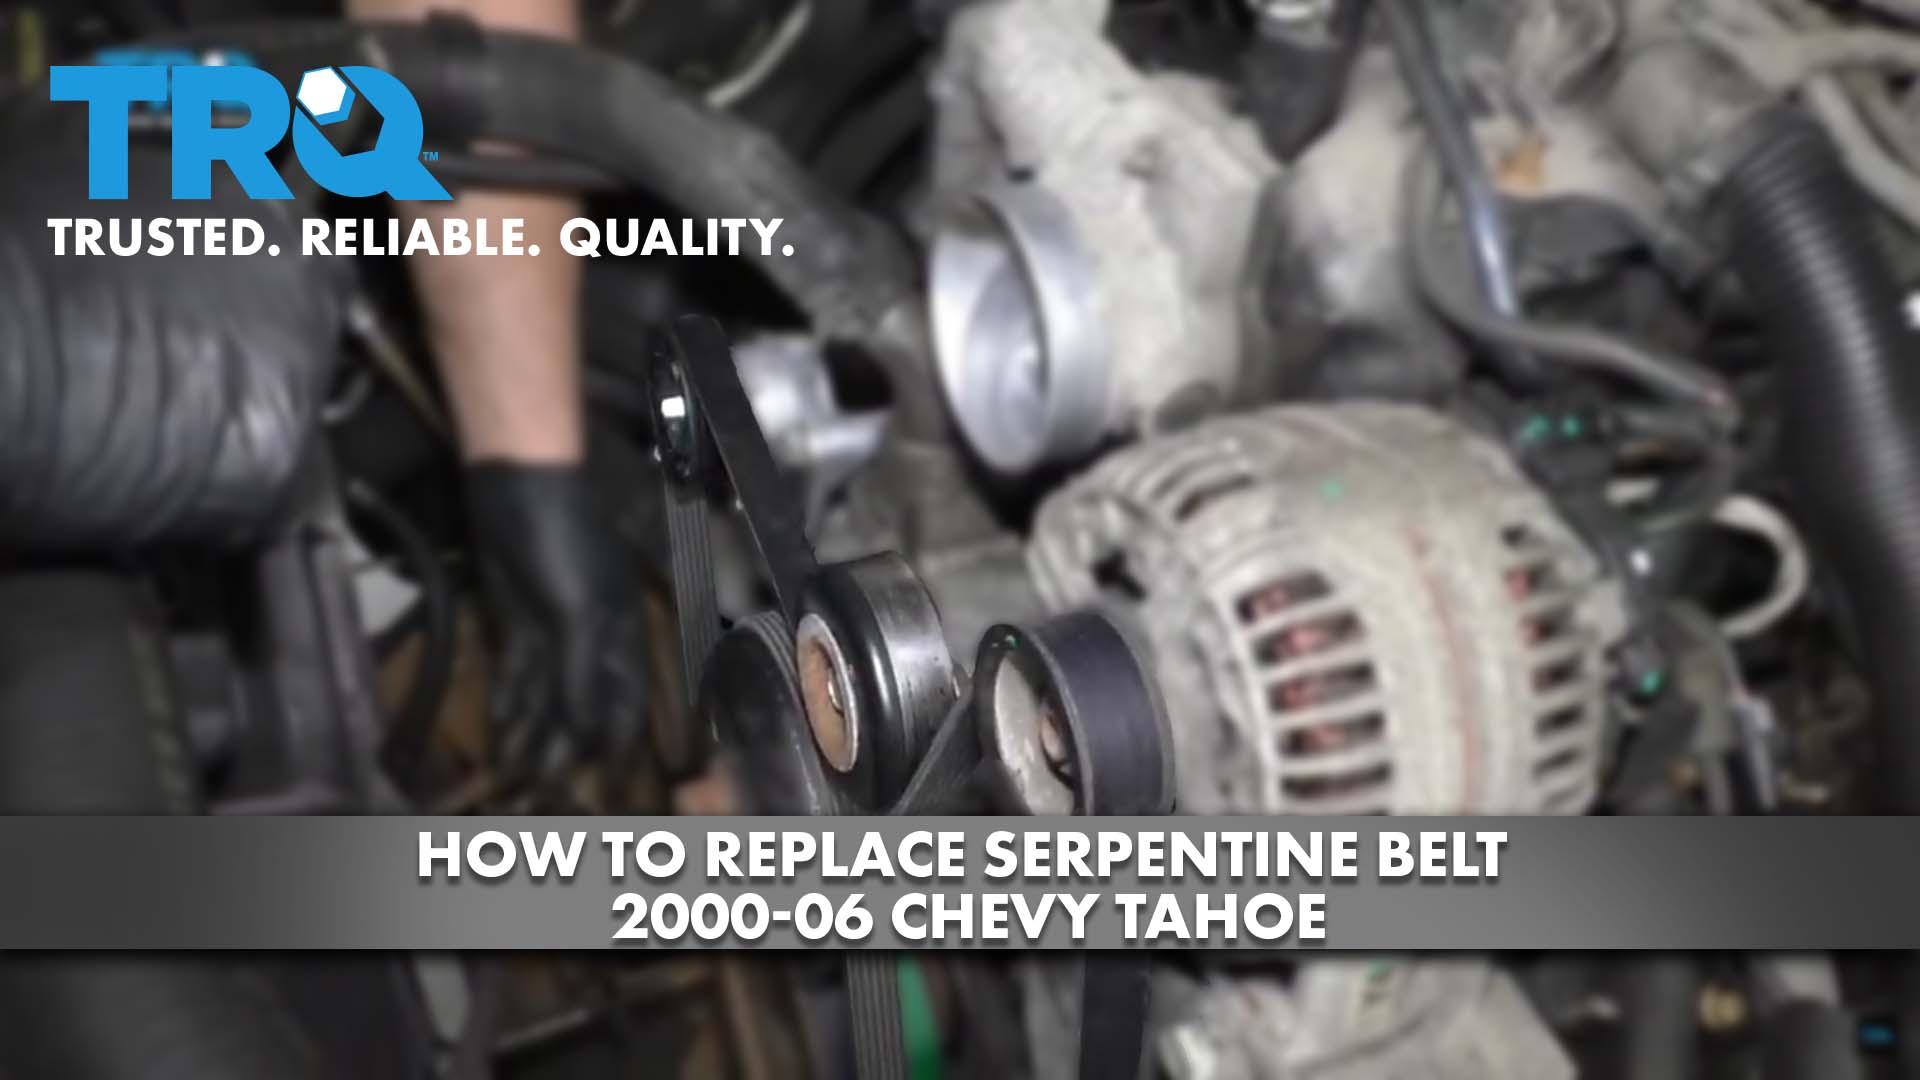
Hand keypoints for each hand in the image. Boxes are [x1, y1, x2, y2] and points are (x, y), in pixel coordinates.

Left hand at [464, 464, 646, 790]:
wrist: (517, 485)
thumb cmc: (563, 540)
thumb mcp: (579, 610)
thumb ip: (582, 672)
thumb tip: (585, 728)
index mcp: (621, 635)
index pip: (624, 702)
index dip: (616, 741)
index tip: (606, 782)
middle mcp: (592, 640)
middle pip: (581, 704)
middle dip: (565, 745)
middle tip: (545, 787)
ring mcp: (553, 632)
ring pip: (545, 694)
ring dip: (532, 730)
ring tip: (516, 770)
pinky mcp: (517, 622)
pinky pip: (517, 673)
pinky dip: (510, 702)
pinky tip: (503, 727)